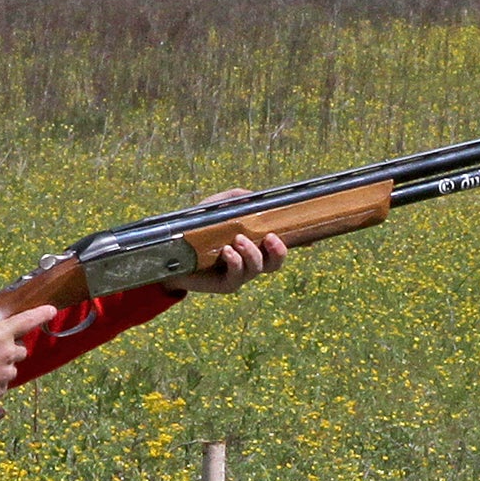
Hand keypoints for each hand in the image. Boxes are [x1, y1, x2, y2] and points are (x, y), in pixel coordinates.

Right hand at [0, 304, 59, 401]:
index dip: (41, 313)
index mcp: (0, 333)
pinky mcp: (0, 390)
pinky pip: (2, 385)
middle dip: (12, 349)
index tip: (51, 310)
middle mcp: (8, 353)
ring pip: (11, 369)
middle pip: (21, 350)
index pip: (27, 320)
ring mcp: (6, 373)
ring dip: (2, 367)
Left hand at [168, 192, 289, 294]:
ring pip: (258, 268)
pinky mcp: (225, 285)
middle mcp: (250, 261)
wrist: (169, 254)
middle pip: (276, 263)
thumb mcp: (214, 209)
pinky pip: (238, 277)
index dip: (297, 242)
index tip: (310, 238)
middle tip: (270, 238)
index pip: (279, 244)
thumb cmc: (195, 230)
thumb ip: (234, 199)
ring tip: (238, 240)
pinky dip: (236, 262)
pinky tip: (227, 251)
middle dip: (279, 251)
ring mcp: (239, 275)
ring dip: (252, 253)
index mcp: (253, 244)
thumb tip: (252, 195)